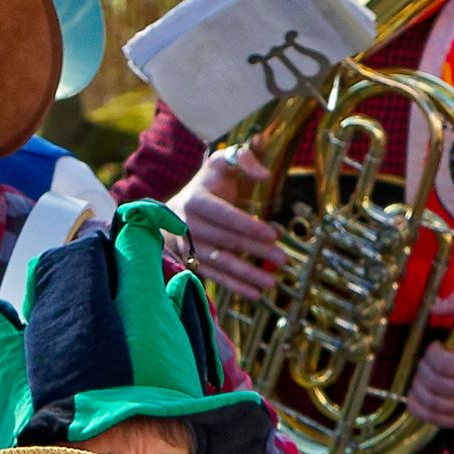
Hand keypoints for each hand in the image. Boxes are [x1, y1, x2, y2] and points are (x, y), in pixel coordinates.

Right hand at [174, 147, 281, 300]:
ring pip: (220, 262)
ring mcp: (188, 247)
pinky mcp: (191, 264)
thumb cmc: (206, 186)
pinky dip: (234, 287)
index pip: (223, 215)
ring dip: (247, 274)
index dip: (247, 225)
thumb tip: (265, 175)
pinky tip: (255, 293)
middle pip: (226, 240)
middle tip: (282, 259)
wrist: (172, 214)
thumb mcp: (220, 163)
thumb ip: (242, 159)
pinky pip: (214, 276)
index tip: (272, 234)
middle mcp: (187, 225)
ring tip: (272, 282)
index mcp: (195, 200)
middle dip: (255, 251)